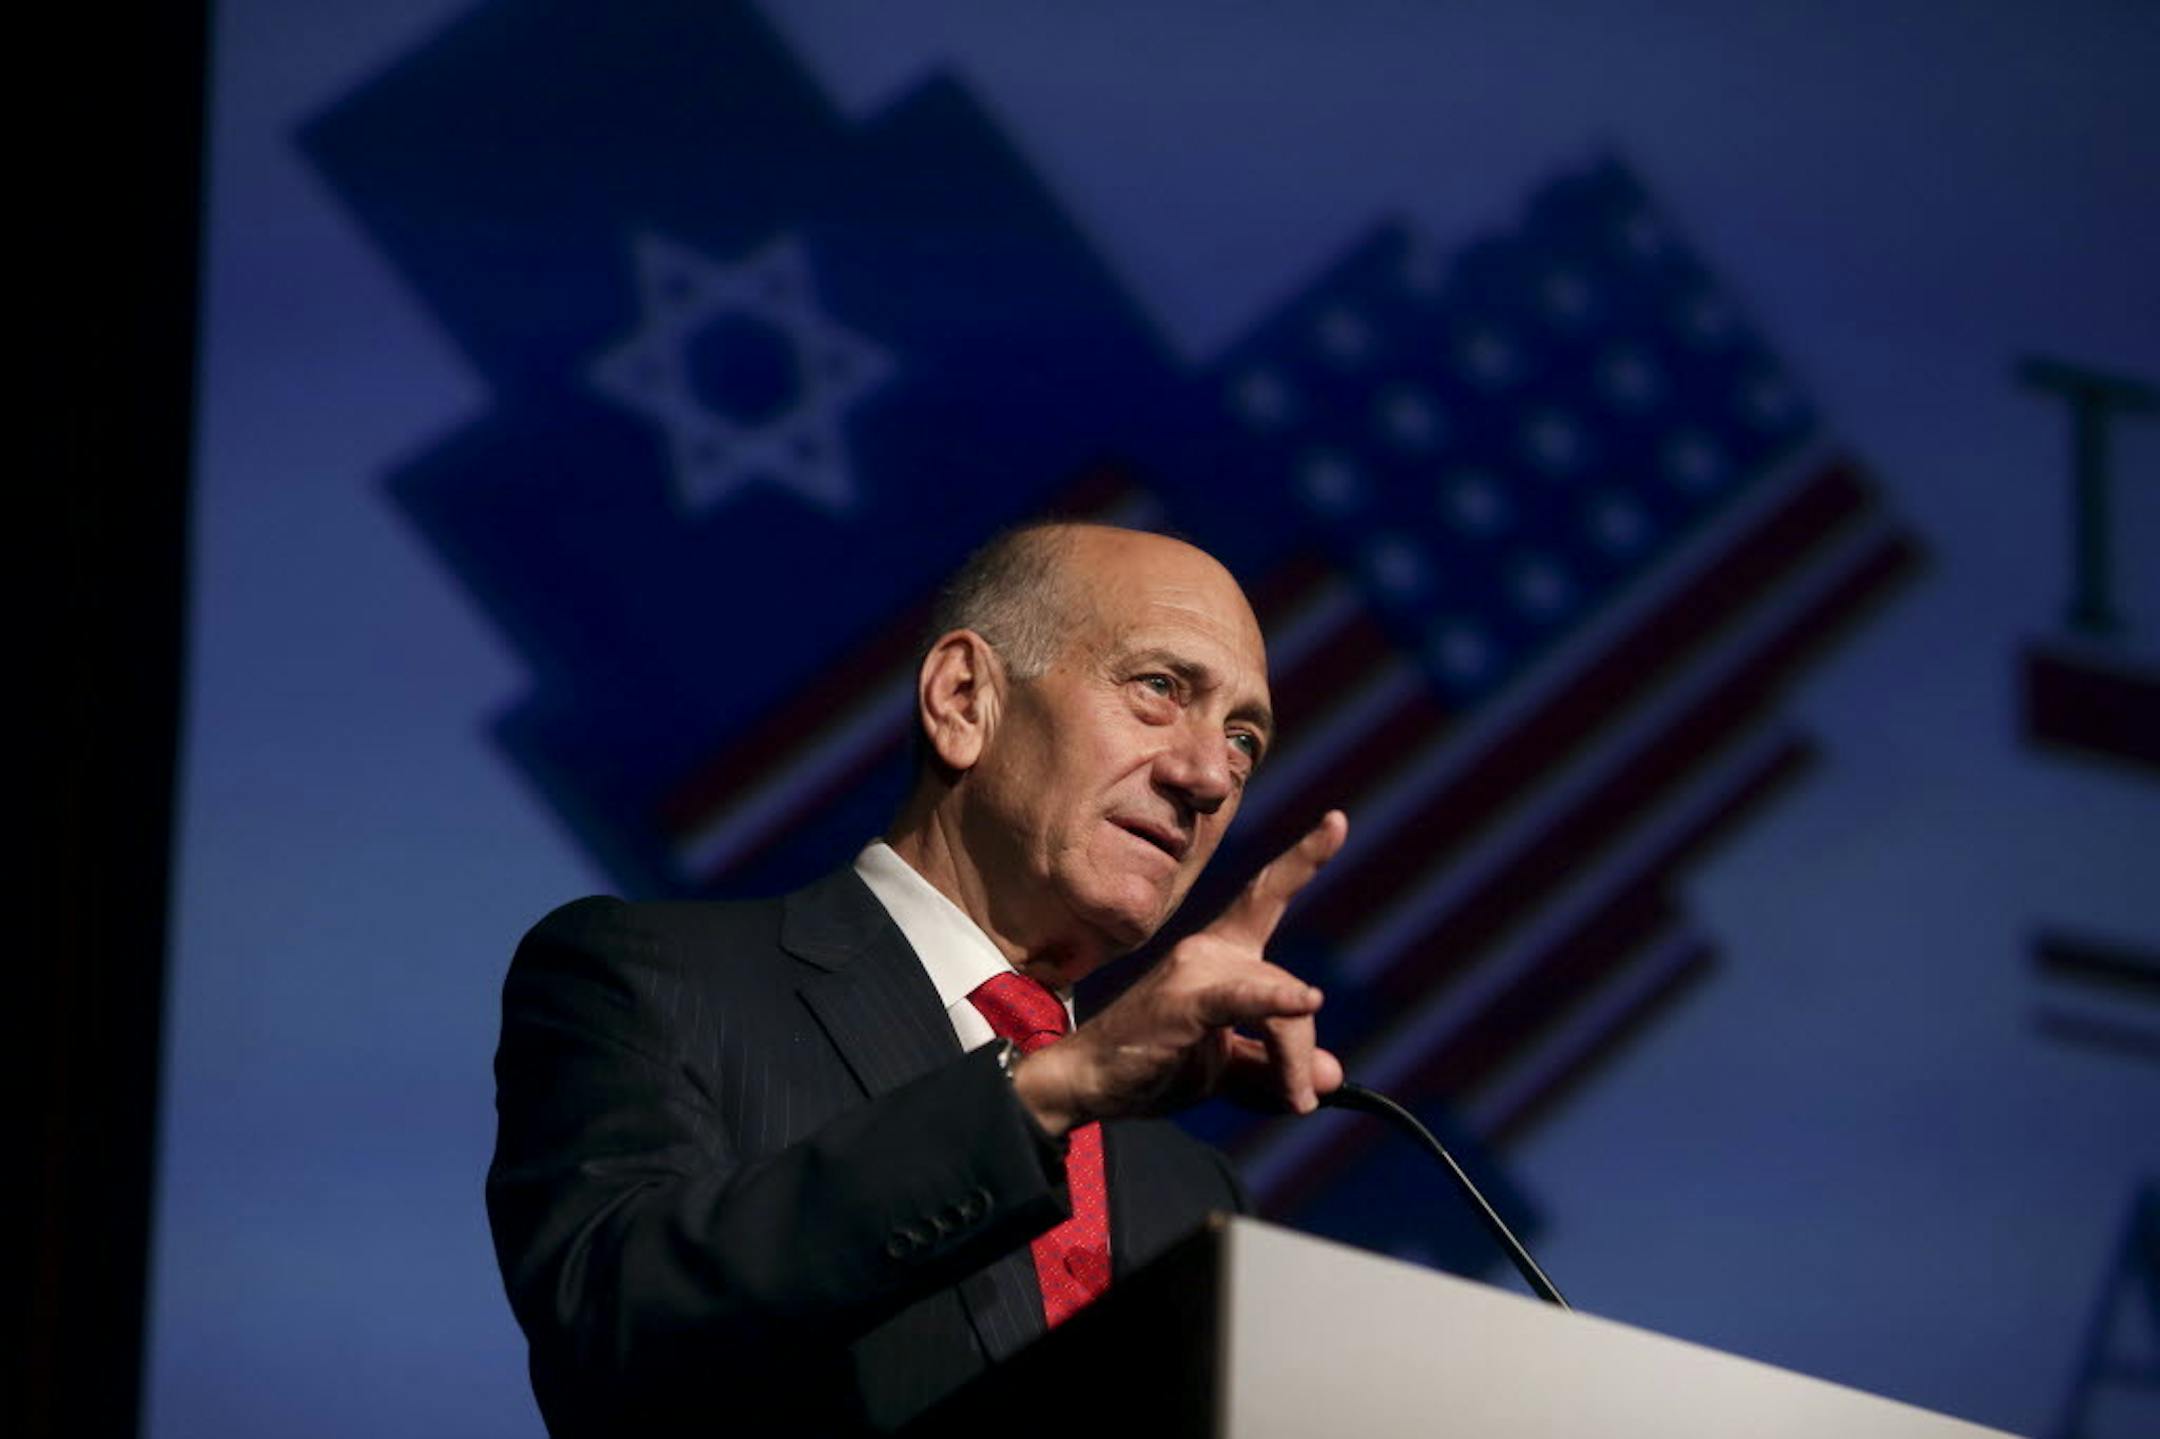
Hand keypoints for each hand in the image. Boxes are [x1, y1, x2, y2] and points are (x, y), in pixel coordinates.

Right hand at [1013, 811, 1347, 1135]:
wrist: (1085, 1083)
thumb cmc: (1151, 1066)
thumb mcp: (1227, 1068)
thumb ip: (1277, 1066)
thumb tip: (1332, 1077)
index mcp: (1219, 953)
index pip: (1266, 895)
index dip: (1303, 858)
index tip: (1337, 819)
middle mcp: (1207, 949)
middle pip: (1286, 982)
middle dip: (1300, 1047)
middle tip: (1298, 1098)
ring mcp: (1193, 970)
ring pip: (1277, 1001)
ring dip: (1291, 1059)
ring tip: (1290, 1100)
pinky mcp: (1183, 1001)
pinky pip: (1242, 999)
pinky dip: (1278, 1002)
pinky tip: (1307, 999)